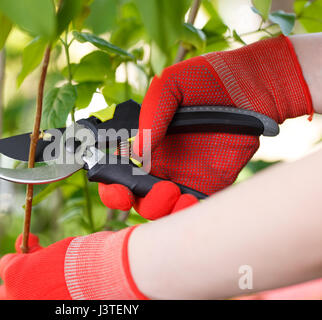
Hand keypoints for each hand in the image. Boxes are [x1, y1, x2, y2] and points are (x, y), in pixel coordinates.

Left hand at [0, 228, 146, 299]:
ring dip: (25, 295)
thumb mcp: (52, 249)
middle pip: (3, 292)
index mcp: (15, 272)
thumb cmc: (78, 257)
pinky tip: (57, 296)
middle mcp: (16, 295)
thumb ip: (36, 252)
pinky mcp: (48, 316)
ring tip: (44, 290)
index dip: (20, 257)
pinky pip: (39, 307)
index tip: (33, 251)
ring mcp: (30, 307)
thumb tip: (28, 244)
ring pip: (16, 303)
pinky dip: (44, 301)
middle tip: (33, 277)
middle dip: (15, 283)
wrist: (99, 275)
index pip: (5, 265)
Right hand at [99, 35, 313, 219]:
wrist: (252, 84)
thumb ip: (151, 113)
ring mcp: (184, 175)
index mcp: (144, 141)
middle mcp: (160, 162)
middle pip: (134, 195)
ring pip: (160, 208)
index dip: (109, 183)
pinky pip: (192, 208)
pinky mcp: (209, 184)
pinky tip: (189, 201)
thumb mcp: (171, 84)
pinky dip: (186, 212)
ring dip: (158, 208)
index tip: (115, 185)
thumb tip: (137, 150)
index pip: (117, 169)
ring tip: (173, 191)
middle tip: (141, 191)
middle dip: (129, 200)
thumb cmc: (208, 78)